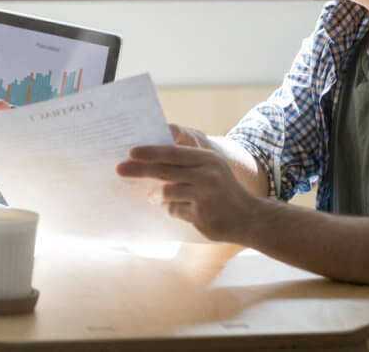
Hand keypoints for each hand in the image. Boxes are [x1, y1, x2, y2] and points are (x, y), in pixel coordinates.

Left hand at [116, 125, 259, 242]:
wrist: (249, 217)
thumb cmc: (223, 190)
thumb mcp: (211, 168)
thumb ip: (186, 163)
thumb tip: (152, 160)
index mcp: (208, 159)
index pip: (173, 153)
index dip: (150, 152)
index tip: (131, 152)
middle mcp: (207, 174)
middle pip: (164, 170)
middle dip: (139, 170)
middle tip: (120, 170)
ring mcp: (205, 195)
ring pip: (166, 192)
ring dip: (156, 196)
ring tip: (153, 197)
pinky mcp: (201, 215)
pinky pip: (173, 210)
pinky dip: (170, 210)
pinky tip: (177, 209)